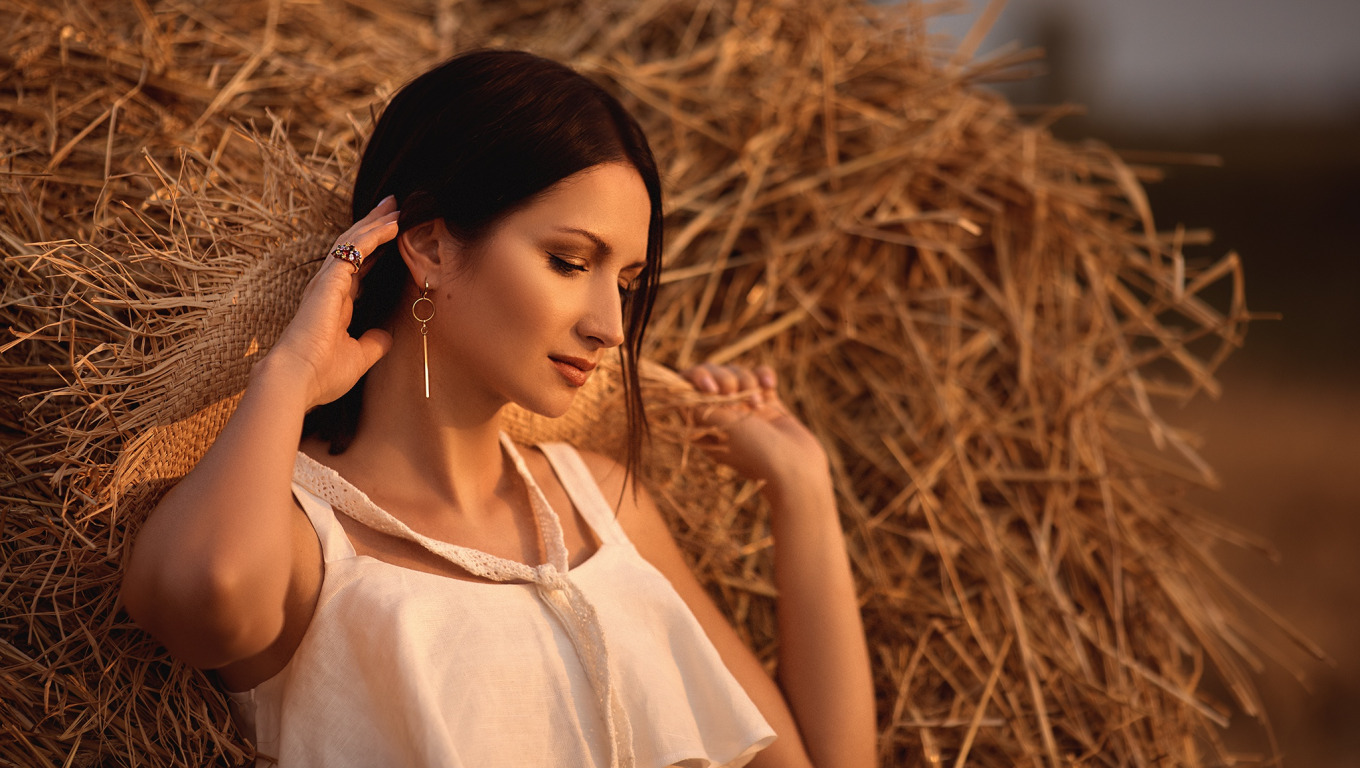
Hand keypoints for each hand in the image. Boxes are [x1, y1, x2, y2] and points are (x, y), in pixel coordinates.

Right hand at [263, 196, 399, 407]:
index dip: (374, 251)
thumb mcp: (358, 357)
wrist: (299, 379)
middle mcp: (329, 288)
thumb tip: (386, 337)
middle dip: (373, 226)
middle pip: (354, 248)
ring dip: (375, 223)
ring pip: (353, 242)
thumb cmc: (321, 373)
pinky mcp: (330, 280)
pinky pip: (354, 249)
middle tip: (393, 208)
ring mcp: (327, 281)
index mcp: (335, 303)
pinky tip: (392, 225)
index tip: (390, 236)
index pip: (357, 269)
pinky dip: (374, 235)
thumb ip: (373, 344)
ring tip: (395, 207)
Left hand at [681, 363, 830, 493]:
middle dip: (724, 377)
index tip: (711, 388)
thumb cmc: (754, 451)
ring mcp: (744, 407)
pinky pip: (759, 375)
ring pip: (737, 372)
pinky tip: (770, 387)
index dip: (695, 379)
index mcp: (702, 423)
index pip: (685, 390)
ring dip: (746, 381)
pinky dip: (764, 377)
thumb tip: (678, 384)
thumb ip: (697, 402)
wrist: (796, 469)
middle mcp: (720, 414)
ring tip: (758, 404)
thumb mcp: (720, 425)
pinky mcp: (767, 401)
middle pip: (711, 374)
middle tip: (733, 392)